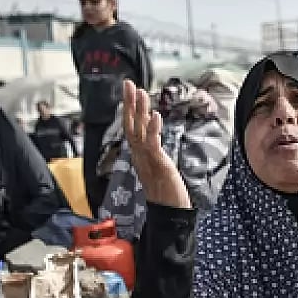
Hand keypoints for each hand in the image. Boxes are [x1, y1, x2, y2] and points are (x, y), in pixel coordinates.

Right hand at [122, 80, 190, 209]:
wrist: (168, 213)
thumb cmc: (165, 192)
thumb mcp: (158, 168)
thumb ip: (154, 153)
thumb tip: (152, 141)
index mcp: (140, 154)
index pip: (133, 127)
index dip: (130, 109)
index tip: (130, 91)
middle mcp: (140, 155)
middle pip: (132, 125)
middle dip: (130, 104)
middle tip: (129, 84)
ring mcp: (147, 160)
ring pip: (140, 132)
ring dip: (140, 112)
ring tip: (142, 93)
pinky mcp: (158, 165)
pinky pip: (153, 145)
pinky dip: (153, 129)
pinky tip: (155, 116)